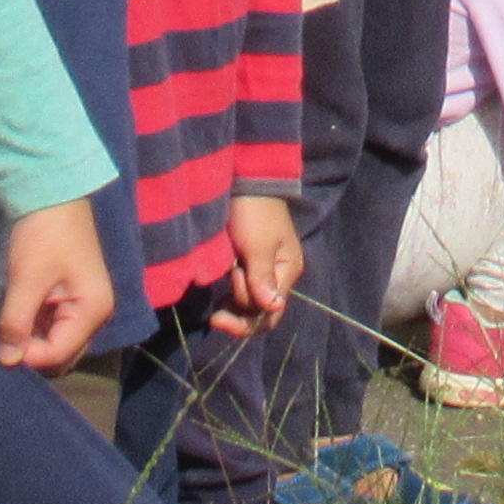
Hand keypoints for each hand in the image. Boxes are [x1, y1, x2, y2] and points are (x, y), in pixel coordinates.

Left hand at [0, 198, 112, 374]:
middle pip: (61, 354)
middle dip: (29, 353)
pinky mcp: (70, 297)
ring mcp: (83, 306)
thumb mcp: (26, 280)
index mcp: (93, 310)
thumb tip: (6, 362)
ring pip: (54, 341)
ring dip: (28, 341)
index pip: (58, 354)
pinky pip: (51, 326)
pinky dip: (31, 327)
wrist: (53, 192)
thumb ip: (17, 323)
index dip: (27, 356)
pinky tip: (9, 321)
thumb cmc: (44, 235)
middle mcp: (95, 314)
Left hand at [212, 193, 303, 341]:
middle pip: (259, 311)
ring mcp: (264, 268)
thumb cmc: (254, 211)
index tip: (216, 319)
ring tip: (223, 275)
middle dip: (237, 309)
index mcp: (287, 271)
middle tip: (215, 307)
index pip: (269, 314)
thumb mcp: (257, 245)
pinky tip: (221, 280)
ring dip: (233, 296)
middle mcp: (279, 274)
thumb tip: (273, 309)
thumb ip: (262, 278)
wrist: (247, 179)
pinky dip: (231, 288)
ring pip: (248, 300)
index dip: (244, 324)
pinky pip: (242, 286)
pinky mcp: (250, 261)